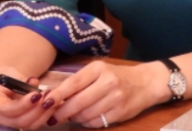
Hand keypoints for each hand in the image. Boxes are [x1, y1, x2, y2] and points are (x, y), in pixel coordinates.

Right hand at [0, 63, 54, 129]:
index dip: (24, 104)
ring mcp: (7, 123)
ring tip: (52, 100)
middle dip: (37, 110)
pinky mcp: (17, 124)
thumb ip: (21, 79)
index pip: (7, 109)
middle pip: (19, 121)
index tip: (37, 95)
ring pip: (28, 125)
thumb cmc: (2, 76)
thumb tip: (34, 82)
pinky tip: (51, 105)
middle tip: (49, 97)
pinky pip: (31, 124)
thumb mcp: (9, 72)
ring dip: (43, 114)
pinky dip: (43, 116)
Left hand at [48, 60, 169, 127]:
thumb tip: (54, 96)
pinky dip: (86, 123)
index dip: (57, 94)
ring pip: (85, 114)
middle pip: (78, 101)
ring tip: (71, 116)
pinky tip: (86, 118)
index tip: (45, 102)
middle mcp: (108, 82)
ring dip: (74, 118)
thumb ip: (80, 82)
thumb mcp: (99, 71)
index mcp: (99, 68)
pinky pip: (96, 122)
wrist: (146, 83)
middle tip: (52, 117)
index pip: (73, 83)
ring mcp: (115, 98)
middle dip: (62, 112)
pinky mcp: (120, 112)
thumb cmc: (117, 76)